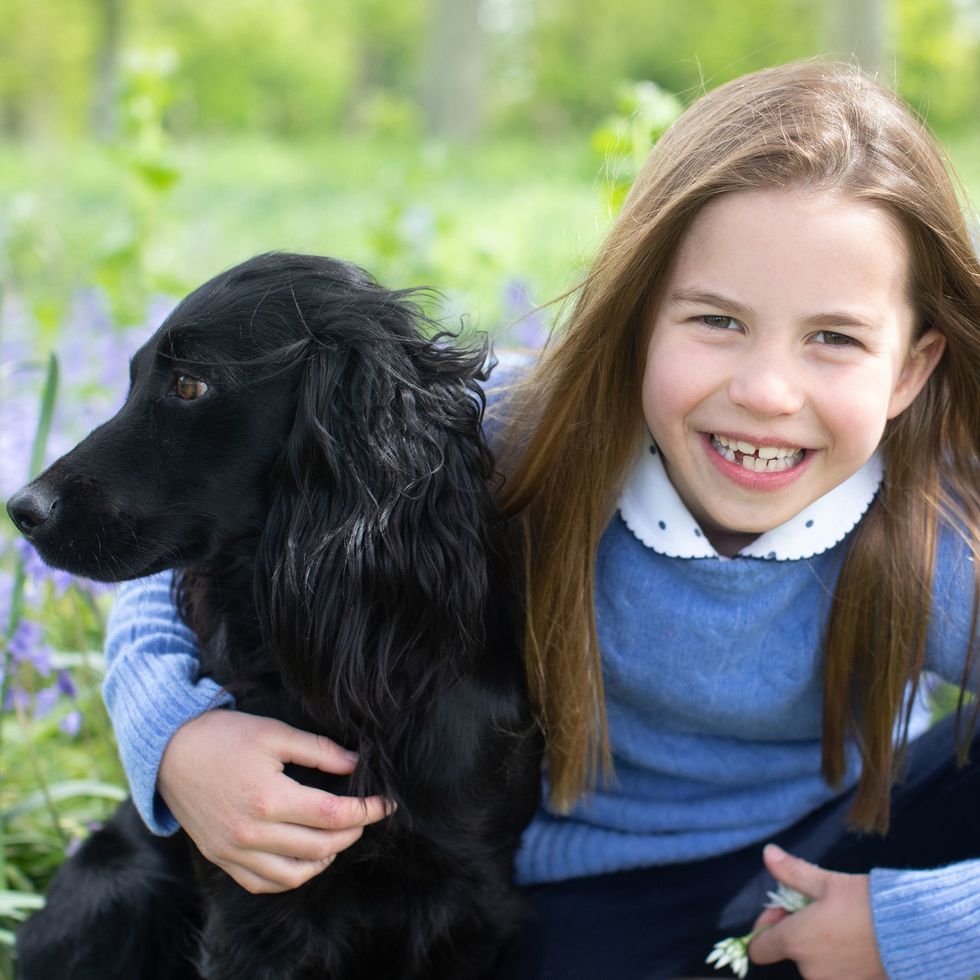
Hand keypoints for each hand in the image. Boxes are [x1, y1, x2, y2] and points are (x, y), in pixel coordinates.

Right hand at [158, 710, 392, 893]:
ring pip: (295, 873)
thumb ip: (319, 750)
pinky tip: (306, 855)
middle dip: (353, 831)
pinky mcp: (222, 858)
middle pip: (320, 846)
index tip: (386, 803)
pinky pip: (264, 883)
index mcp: (269, 798)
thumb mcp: (275, 733)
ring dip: (326, 857)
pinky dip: (292, 875)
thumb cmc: (224, 737)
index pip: (333, 815)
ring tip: (339, 835)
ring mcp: (235, 851)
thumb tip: (356, 763)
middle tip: (365, 814)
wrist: (169, 753)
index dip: (366, 810)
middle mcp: (252, 833)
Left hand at [748, 844, 885, 979]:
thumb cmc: (867, 905)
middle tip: (820, 911)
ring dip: (820, 946)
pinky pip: (836, 973)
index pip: (758, 949)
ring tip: (843, 925)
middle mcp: (809, 970)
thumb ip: (792, 872)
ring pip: (814, 963)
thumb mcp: (827, 882)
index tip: (784, 911)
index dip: (766, 928)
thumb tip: (767, 853)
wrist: (915, 936)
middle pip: (789, 952)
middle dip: (798, 932)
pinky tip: (857, 942)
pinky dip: (840, 960)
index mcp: (796, 941)